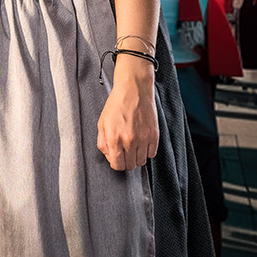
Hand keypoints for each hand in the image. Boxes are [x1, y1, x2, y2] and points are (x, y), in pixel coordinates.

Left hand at [97, 55, 158, 170]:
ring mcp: (143, 138)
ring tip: (132, 145)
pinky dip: (146, 151)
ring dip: (136, 156)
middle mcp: (129, 140)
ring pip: (141, 161)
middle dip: (126, 161)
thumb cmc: (116, 105)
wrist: (133, 91)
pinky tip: (141, 141)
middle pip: (130, 165)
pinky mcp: (154, 135)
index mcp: (113, 138)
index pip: (117, 165)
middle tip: (124, 151)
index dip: (116, 163)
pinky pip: (151, 154)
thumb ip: (102, 142)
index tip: (117, 158)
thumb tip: (109, 156)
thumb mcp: (102, 123)